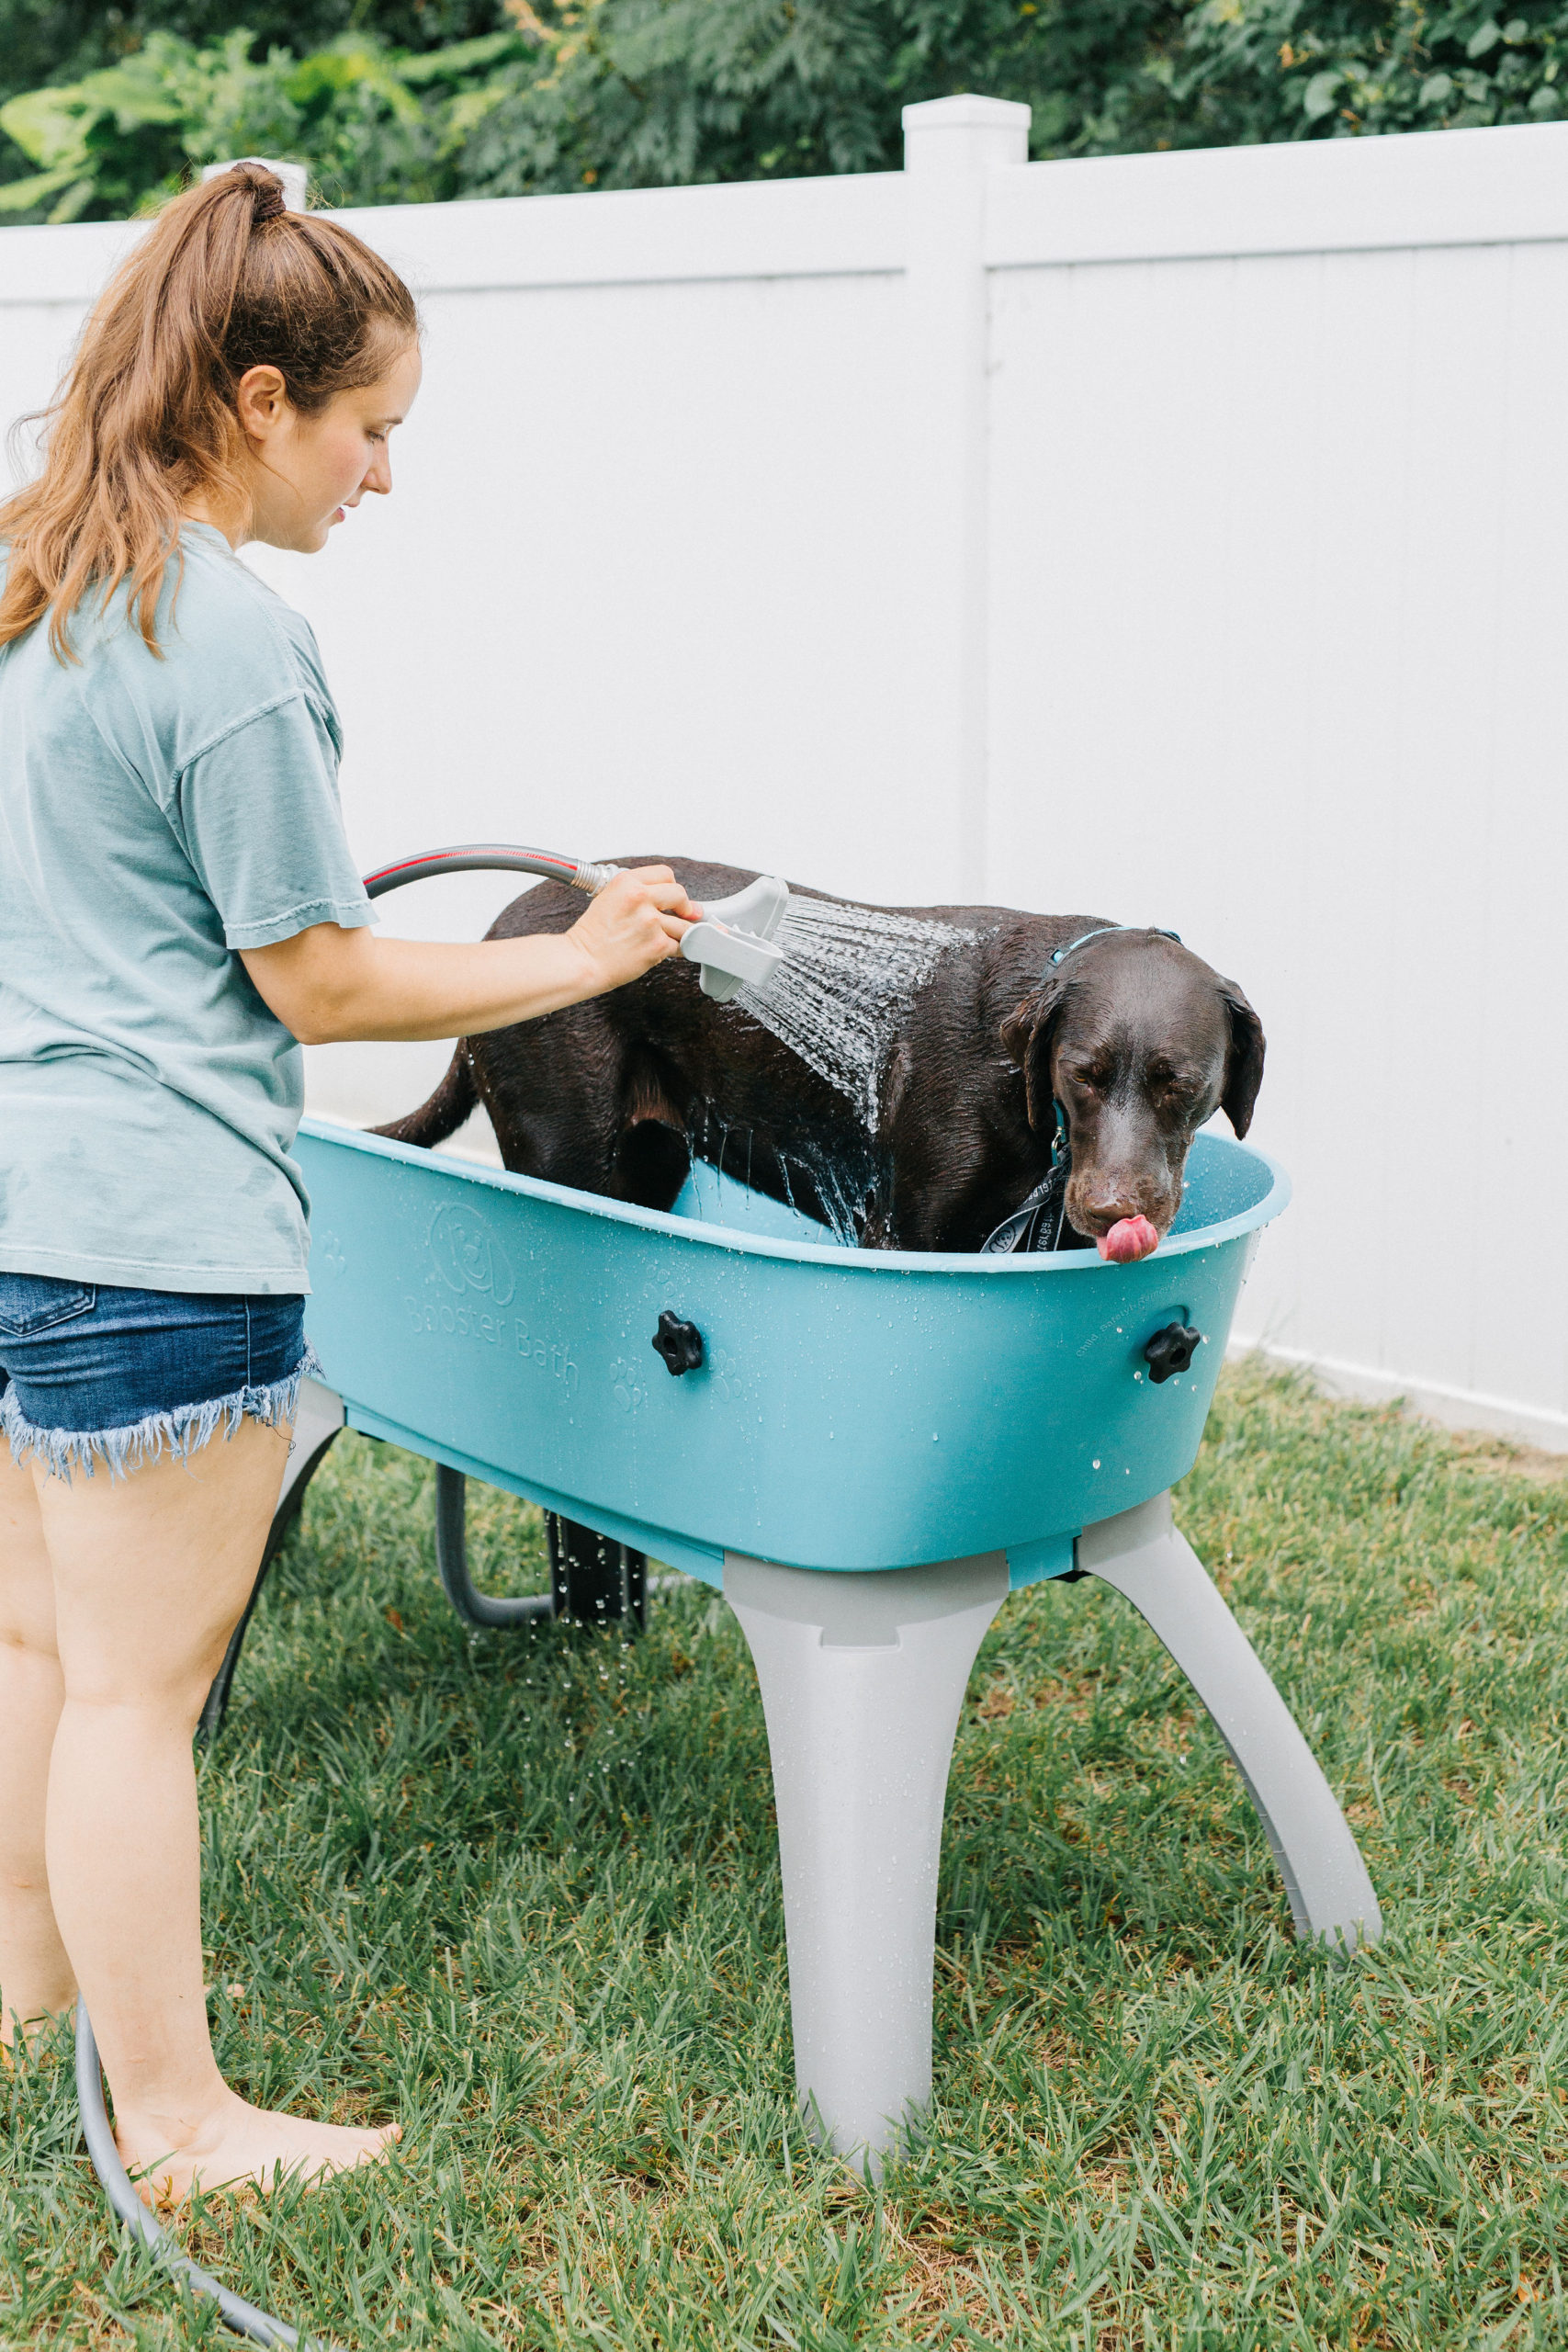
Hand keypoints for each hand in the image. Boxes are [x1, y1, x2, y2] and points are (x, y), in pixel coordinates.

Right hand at [568, 866, 696, 995]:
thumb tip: (670, 898)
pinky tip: (658, 951)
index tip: (673, 897)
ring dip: (679, 933)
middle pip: (680, 894)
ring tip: (663, 938)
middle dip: (684, 907)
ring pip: (684, 924)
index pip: (665, 874)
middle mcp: (640, 898)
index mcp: (626, 882)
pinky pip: (680, 946)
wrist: (583, 962)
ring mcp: (650, 922)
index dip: (671, 887)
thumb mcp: (609, 898)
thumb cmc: (593, 935)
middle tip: (684, 915)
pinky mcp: (657, 945)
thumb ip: (637, 892)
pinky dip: (673, 950)